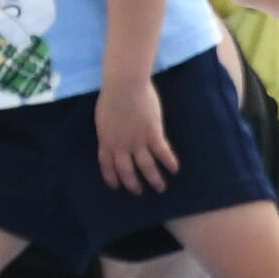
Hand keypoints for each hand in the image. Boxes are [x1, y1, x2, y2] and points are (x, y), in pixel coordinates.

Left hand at [95, 76, 174, 192]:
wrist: (124, 85)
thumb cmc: (111, 96)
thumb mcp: (103, 118)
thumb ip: (108, 132)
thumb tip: (112, 138)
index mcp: (106, 141)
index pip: (107, 165)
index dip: (112, 177)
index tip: (116, 186)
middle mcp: (121, 146)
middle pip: (127, 171)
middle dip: (133, 184)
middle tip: (139, 192)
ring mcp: (138, 141)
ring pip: (146, 167)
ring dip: (154, 179)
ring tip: (160, 188)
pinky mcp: (153, 134)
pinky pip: (163, 153)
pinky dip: (169, 162)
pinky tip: (174, 169)